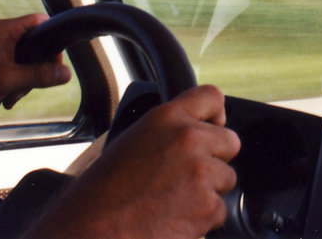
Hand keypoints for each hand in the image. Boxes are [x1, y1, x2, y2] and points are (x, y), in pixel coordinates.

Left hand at [0, 14, 70, 126]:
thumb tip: (65, 73)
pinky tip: (5, 98)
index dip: (51, 39)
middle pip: (33, 45)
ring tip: (12, 95)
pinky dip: (12, 84)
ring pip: (22, 61)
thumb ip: (39, 75)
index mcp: (2, 30)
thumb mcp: (7, 80)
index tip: (55, 61)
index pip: (38, 21)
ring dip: (23, 80)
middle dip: (36, 68)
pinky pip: (10, 70)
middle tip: (31, 84)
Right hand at [24, 85, 240, 238]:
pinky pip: (219, 210)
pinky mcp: (207, 206)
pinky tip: (174, 219)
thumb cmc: (102, 194)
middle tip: (188, 177)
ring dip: (207, 192)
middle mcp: (188, 138)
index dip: (216, 115)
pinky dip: (202, 220)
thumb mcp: (133, 142)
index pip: (211, 97)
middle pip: (230, 141)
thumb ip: (168, 132)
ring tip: (172, 202)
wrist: (91, 231)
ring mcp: (201, 172)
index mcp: (167, 117)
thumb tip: (195, 133)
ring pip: (226, 179)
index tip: (213, 126)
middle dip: (216, 159)